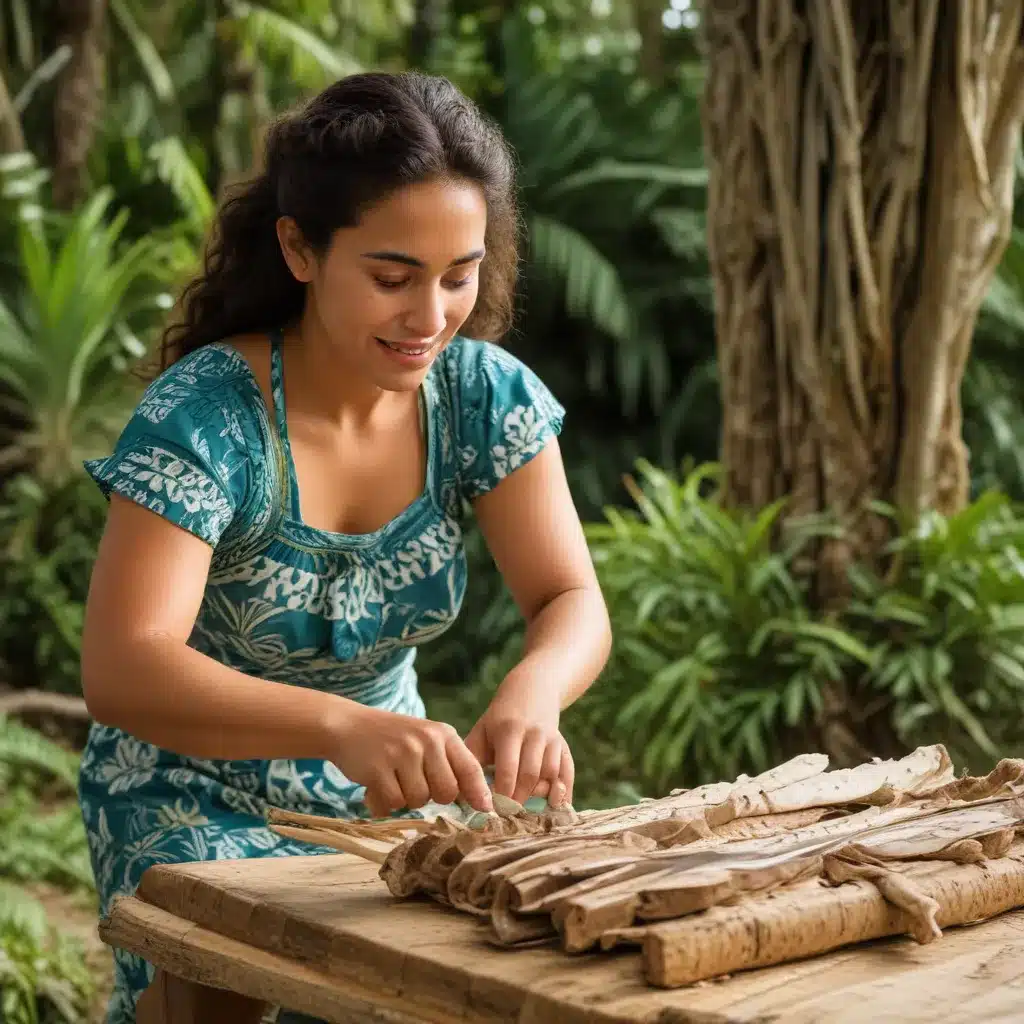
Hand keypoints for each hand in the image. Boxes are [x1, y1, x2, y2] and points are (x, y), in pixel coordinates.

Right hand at [328, 701, 492, 818]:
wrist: (348, 725)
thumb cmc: (393, 739)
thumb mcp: (426, 741)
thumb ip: (450, 764)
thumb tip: (480, 802)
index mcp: (442, 734)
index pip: (470, 768)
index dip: (480, 793)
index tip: (486, 810)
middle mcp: (426, 741)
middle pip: (446, 793)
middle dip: (432, 797)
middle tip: (414, 782)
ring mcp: (402, 753)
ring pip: (419, 801)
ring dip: (405, 799)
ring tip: (393, 778)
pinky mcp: (379, 768)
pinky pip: (393, 803)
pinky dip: (384, 802)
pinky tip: (377, 784)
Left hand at [464, 686, 573, 807]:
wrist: (531, 692)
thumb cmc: (499, 720)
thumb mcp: (482, 731)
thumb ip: (471, 758)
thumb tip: (460, 791)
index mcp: (509, 730)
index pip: (508, 767)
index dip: (502, 791)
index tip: (493, 809)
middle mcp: (534, 734)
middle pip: (530, 773)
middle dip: (519, 798)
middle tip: (509, 814)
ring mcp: (552, 739)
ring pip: (551, 773)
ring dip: (540, 795)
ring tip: (527, 809)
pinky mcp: (564, 746)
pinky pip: (568, 772)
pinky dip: (564, 791)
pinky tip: (554, 806)